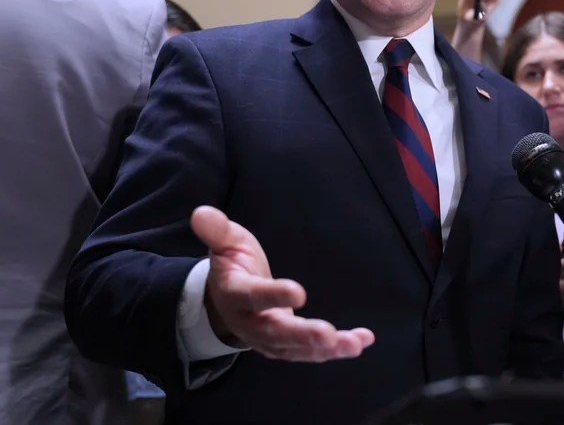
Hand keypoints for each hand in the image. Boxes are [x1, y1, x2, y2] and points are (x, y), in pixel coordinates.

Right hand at [190, 206, 374, 361]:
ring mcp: (269, 339)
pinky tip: (362, 340)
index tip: (299, 293)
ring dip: (325, 349)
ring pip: (297, 349)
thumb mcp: (225, 243)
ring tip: (353, 345)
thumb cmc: (232, 266)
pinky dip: (336, 349)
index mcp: (236, 293)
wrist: (224, 301)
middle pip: (277, 332)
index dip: (274, 296)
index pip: (255, 296)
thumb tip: (201, 211)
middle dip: (303, 335)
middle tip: (328, 335)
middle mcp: (252, 322)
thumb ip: (217, 230)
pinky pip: (311, 351)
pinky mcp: (287, 346)